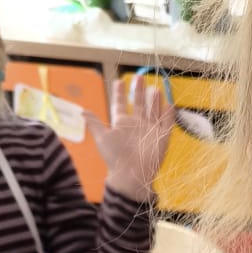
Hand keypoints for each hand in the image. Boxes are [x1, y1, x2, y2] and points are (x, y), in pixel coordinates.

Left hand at [90, 75, 174, 197]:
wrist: (130, 175)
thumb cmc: (114, 158)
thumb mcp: (102, 138)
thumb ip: (94, 124)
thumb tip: (82, 111)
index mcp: (122, 123)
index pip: (121, 104)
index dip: (120, 93)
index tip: (119, 81)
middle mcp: (136, 125)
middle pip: (139, 104)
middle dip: (138, 91)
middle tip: (139, 76)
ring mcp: (149, 131)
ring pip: (153, 111)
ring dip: (154, 100)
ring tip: (154, 88)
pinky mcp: (161, 138)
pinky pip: (167, 125)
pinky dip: (169, 115)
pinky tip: (170, 105)